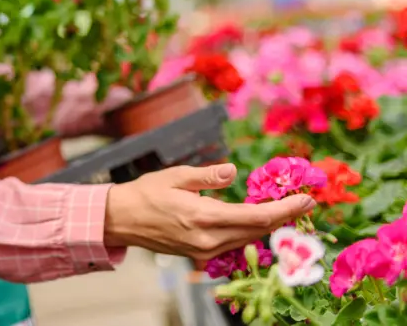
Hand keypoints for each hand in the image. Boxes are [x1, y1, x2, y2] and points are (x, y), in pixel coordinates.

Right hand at [104, 163, 315, 261]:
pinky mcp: (200, 255)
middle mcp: (207, 239)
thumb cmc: (145, 193)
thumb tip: (232, 171)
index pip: (255, 217)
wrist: (121, 220)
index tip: (306, 200)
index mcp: (202, 216)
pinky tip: (259, 222)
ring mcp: (204, 251)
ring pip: (248, 240)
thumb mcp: (175, 176)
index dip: (285, 210)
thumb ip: (207, 176)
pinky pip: (234, 244)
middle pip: (258, 232)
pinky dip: (250, 232)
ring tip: (288, 210)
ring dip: (270, 226)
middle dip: (284, 217)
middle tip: (306, 203)